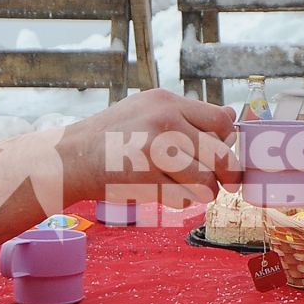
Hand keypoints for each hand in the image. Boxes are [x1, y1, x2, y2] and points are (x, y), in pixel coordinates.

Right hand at [65, 89, 236, 206]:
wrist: (71, 157)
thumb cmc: (113, 136)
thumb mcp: (147, 109)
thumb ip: (188, 114)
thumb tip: (232, 118)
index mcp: (167, 101)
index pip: (221, 120)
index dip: (227, 141)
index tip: (222, 155)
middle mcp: (164, 121)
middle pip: (221, 155)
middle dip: (224, 174)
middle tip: (219, 182)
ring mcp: (154, 150)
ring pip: (207, 183)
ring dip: (202, 192)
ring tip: (186, 187)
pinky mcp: (145, 179)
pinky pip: (184, 199)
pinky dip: (182, 201)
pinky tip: (166, 192)